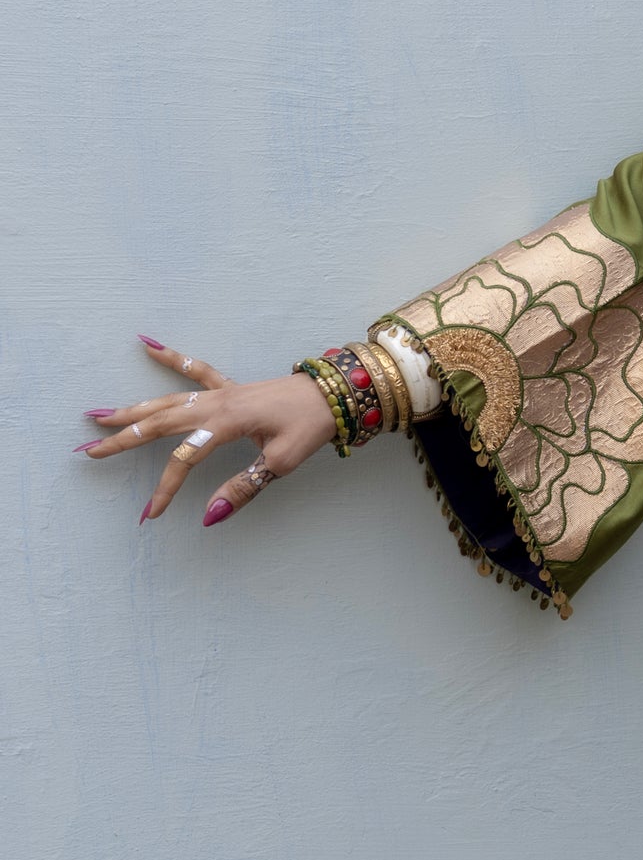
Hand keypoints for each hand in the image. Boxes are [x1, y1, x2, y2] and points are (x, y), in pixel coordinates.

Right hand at [79, 335, 338, 523]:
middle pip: (160, 422)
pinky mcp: (230, 386)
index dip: (166, 488)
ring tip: (99, 414)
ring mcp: (220, 391)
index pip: (184, 459)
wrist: (336, 392)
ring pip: (167, 399)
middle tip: (89, 451)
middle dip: (123, 439)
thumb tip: (209, 516)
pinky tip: (146, 343)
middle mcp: (216, 403)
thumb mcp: (281, 463)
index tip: (152, 513)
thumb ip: (243, 488)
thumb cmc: (311, 425)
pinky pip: (194, 369)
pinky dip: (170, 356)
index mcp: (226, 423)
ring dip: (132, 407)